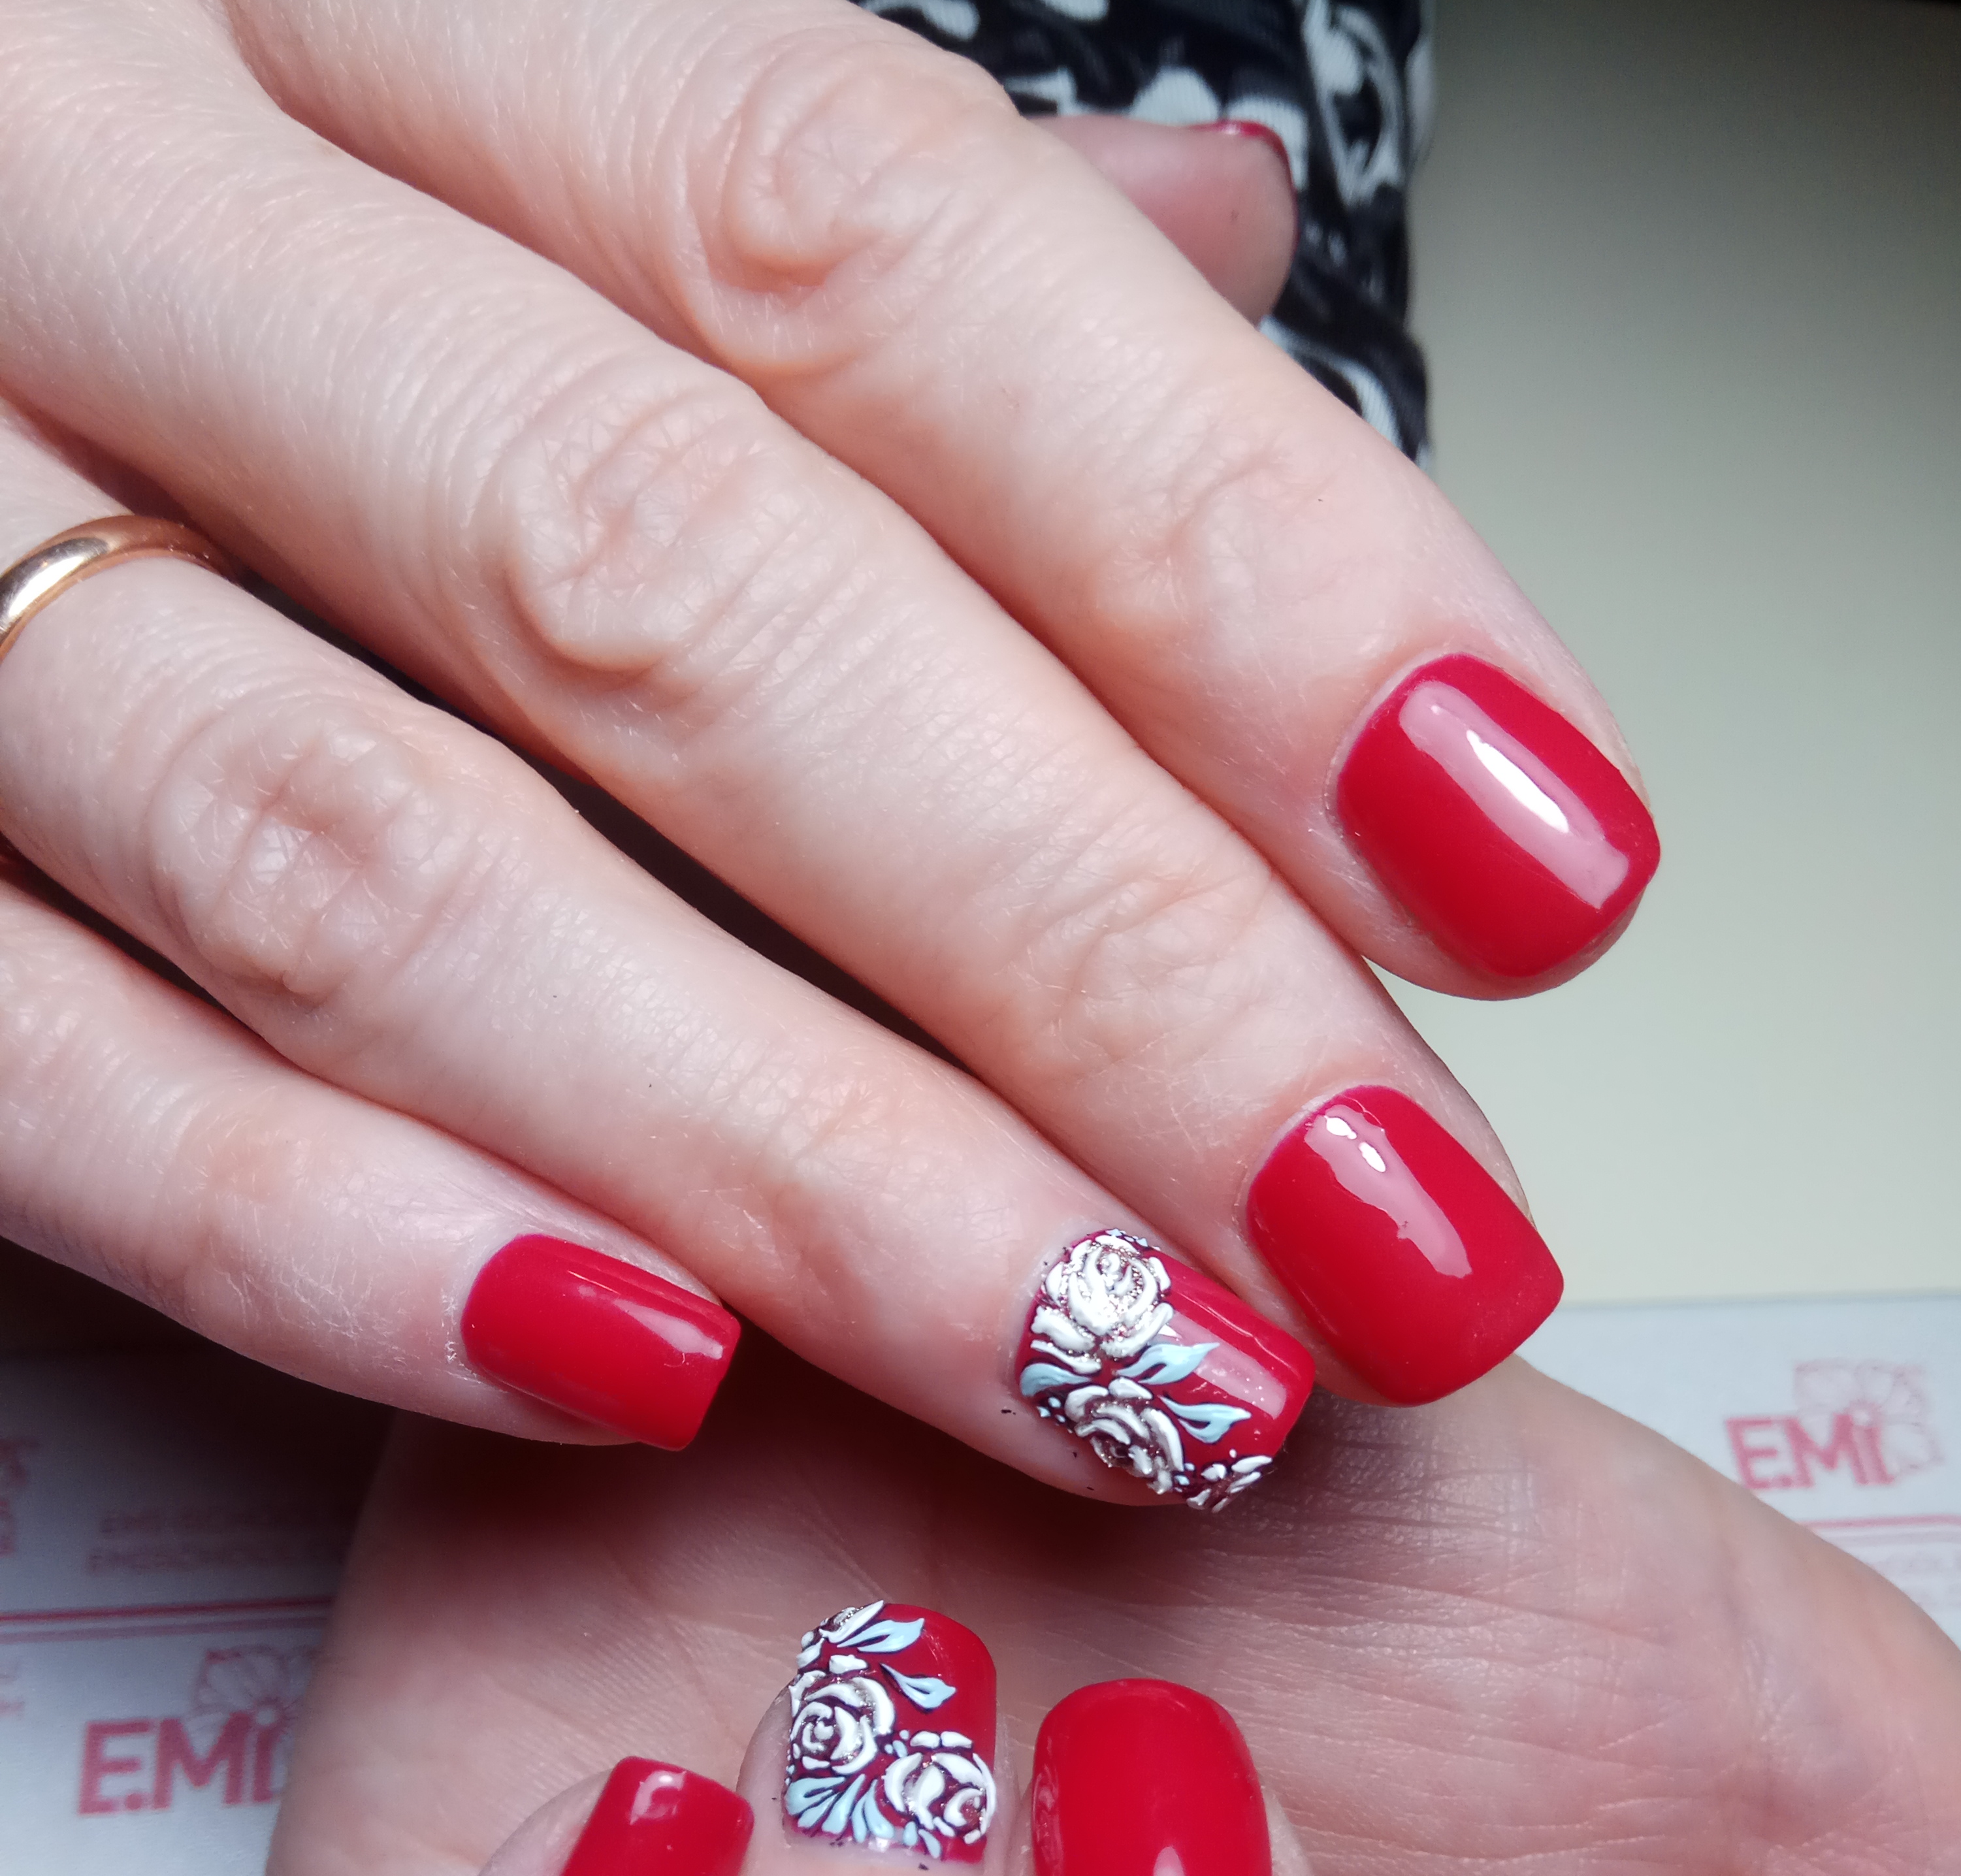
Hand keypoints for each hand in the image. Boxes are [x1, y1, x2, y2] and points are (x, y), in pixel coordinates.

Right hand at [0, 0, 1654, 1504]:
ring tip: (1125, 1372)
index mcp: (370, 21)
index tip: (1532, 856)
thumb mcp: (502, 134)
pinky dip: (334, 1241)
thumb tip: (1230, 235)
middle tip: (1381, 1229)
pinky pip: (49, 1076)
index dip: (1233, 560)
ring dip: (794, 1159)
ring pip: (376, 870)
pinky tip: (647, 1374)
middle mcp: (123, 224)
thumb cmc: (233, 266)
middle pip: (668, 583)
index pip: (860, 239)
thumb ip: (836, 242)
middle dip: (1082, 944)